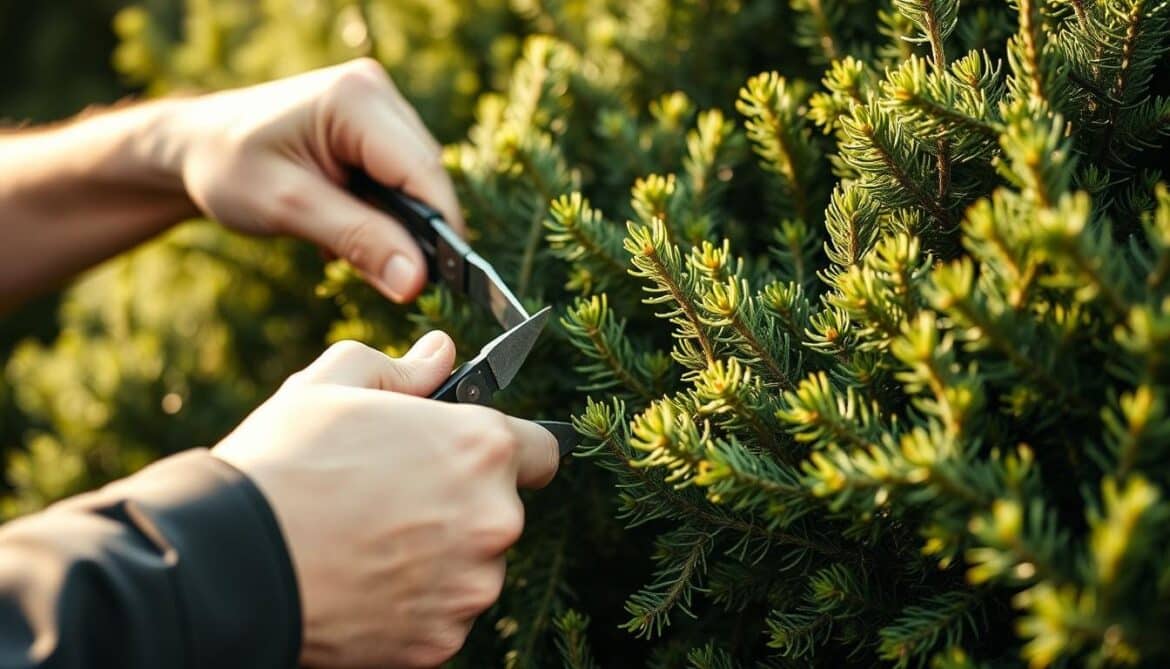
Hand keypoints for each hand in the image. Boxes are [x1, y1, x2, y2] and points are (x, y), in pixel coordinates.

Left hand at [163, 58, 462, 301]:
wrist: (193, 146)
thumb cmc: (226, 168)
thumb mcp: (287, 208)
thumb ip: (357, 240)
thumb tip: (415, 281)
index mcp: (354, 100)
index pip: (422, 169)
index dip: (441, 226)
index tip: (444, 281)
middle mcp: (374, 92)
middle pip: (426, 173)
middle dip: (418, 229)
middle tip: (395, 278)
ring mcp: (378, 105)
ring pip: (418, 178)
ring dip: (401, 221)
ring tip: (358, 247)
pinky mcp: (375, 124)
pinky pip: (402, 175)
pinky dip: (389, 209)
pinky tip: (356, 224)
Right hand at [212, 332, 558, 667]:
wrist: (232, 560)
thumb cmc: (283, 463)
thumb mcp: (334, 382)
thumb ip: (403, 367)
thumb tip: (440, 352)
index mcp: (481, 446)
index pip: (543, 450)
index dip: (511, 452)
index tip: (479, 459)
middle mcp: (494, 519)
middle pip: (500, 511)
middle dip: (461, 504)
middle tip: (395, 499)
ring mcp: (471, 587)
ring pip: (473, 567)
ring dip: (441, 557)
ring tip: (371, 542)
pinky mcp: (442, 640)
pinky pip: (443, 615)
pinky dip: (415, 604)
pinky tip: (366, 582)